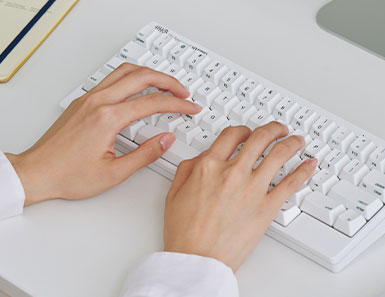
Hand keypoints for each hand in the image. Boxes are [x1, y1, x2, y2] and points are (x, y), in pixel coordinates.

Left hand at [5, 64, 200, 205]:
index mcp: (107, 118)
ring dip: (150, 74)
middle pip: (141, 77)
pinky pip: (112, 78)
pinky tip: (139, 89)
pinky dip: (132, 78)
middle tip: (183, 92)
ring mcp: (88, 99)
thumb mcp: (114, 173)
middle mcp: (97, 102)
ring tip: (166, 85)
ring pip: (125, 71)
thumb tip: (166, 139)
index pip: (153, 103)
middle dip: (168, 81)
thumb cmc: (68, 175)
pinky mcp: (83, 101)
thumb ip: (145, 154)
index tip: (190, 108)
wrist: (36, 173)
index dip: (177, 104)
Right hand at [163, 122, 316, 270]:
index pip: (232, 135)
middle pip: (260, 138)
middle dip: (273, 129)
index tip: (248, 132)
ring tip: (297, 141)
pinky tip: (310, 164)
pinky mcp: (267, 207)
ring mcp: (252, 189)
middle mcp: (233, 173)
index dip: (243, 130)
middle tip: (279, 130)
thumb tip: (203, 156)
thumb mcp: (175, 192)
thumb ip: (189, 168)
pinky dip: (303, 171)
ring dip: (291, 143)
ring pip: (279, 154)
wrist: (197, 259)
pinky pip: (291, 183)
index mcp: (209, 166)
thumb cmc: (185, 232)